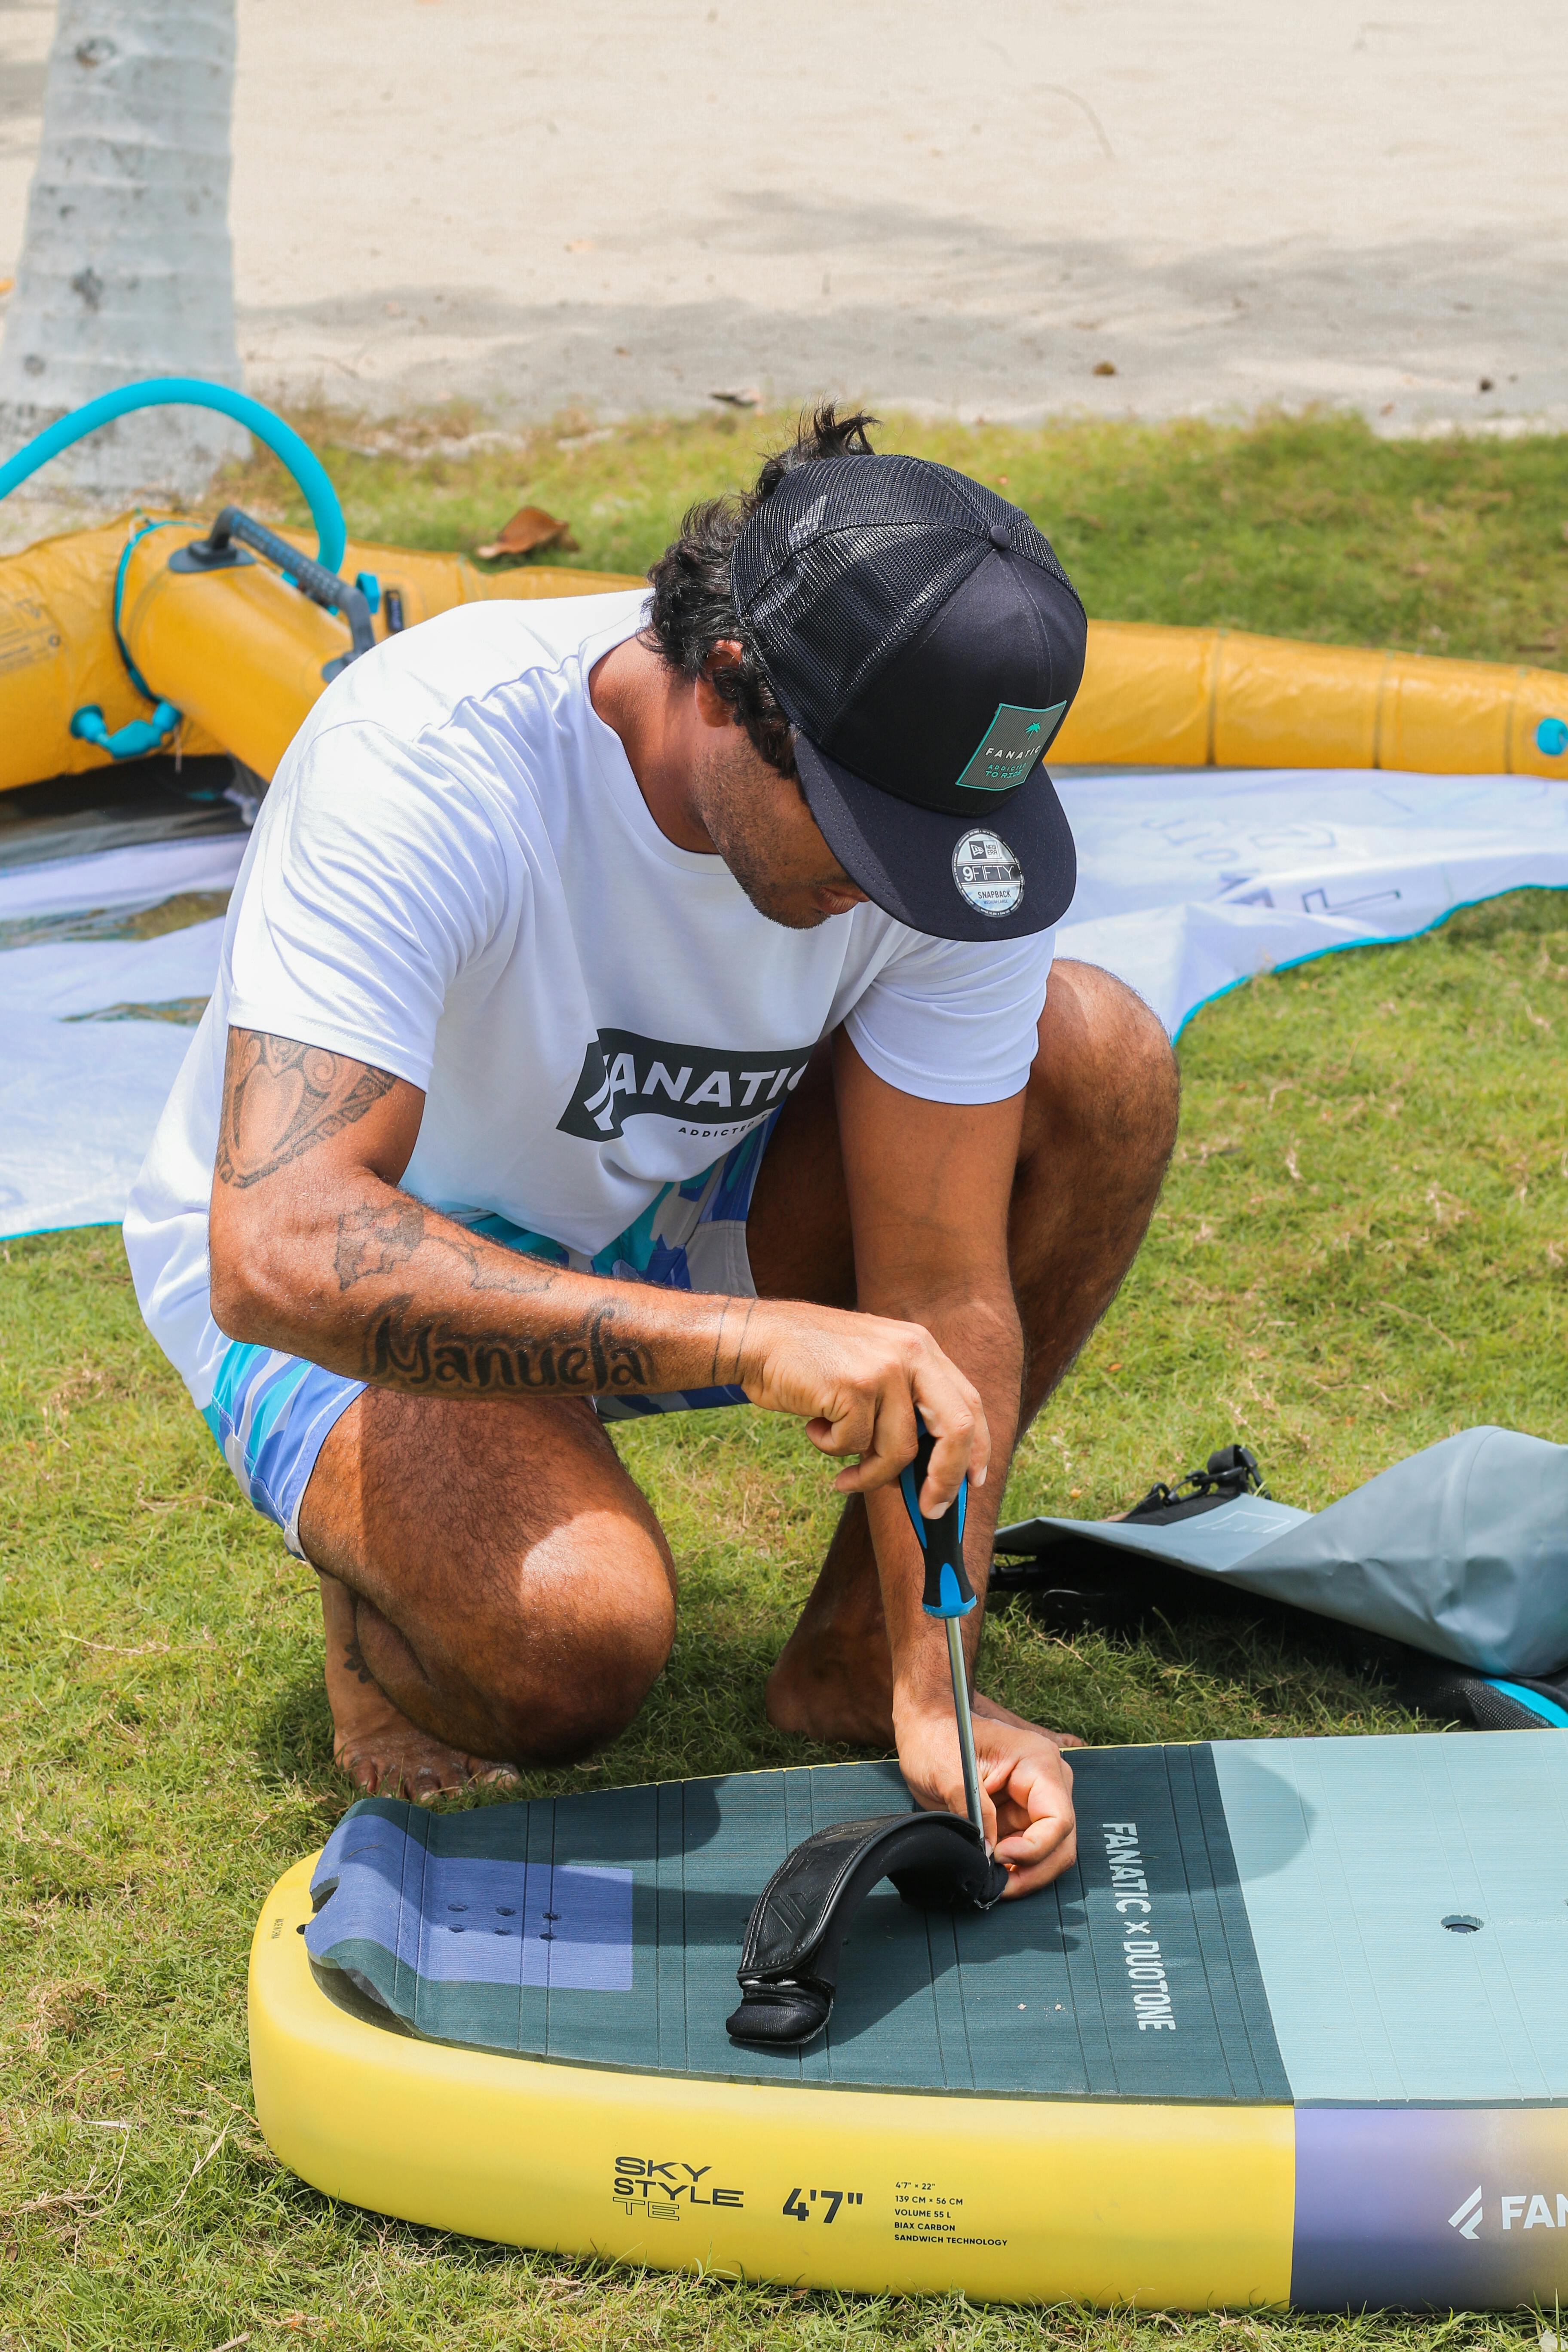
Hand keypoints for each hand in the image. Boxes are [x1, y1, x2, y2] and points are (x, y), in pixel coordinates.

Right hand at [733, 1298, 987, 1513]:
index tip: (973, 1482)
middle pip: (956, 1428)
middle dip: (946, 1478)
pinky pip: (855, 1445)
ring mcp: (884, 1367)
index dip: (976, 1447)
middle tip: (929, 1508)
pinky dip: (833, 1450)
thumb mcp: (870, 1369)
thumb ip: (902, 1405)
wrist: (757, 1337)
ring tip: (843, 1468)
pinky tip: (814, 1426)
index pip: (969, 1402)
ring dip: (869, 1473)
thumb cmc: (810, 1362)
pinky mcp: (854, 1386)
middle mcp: (911, 1351)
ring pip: (899, 1449)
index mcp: (920, 1346)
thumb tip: (927, 1471)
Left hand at [894, 1697, 1076, 1898]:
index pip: (1058, 1818)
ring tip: (993, 1882)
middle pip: (1060, 1840)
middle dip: (1033, 1869)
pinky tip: (993, 1873)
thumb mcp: (948, 1772)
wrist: (924, 1725)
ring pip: (1048, 1850)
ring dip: (1025, 1872)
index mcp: (1038, 1761)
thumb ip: (975, 1813)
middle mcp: (1047, 1780)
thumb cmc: (936, 1736)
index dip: (1036, 1848)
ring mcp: (1035, 1799)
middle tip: (999, 1886)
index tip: (1001, 1857)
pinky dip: (1015, 1866)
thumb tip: (989, 1853)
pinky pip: (1028, 1848)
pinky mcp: (1019, 1813)